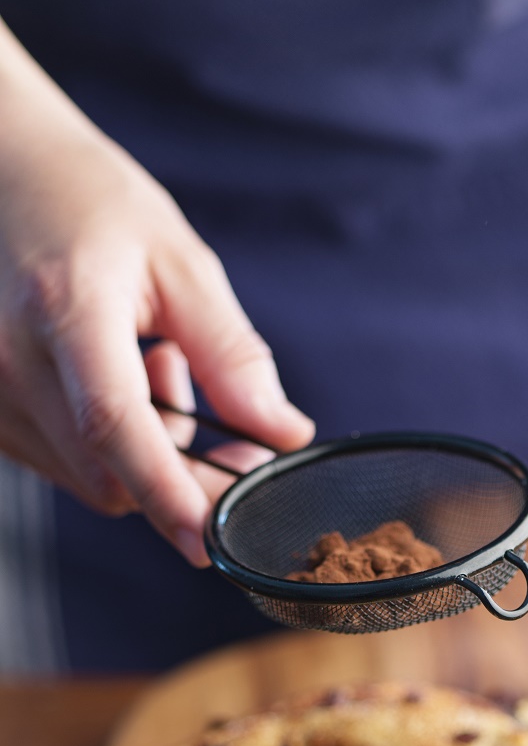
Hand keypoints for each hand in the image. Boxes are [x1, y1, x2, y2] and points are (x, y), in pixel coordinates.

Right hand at [0, 21, 313, 563]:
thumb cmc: (89, 202)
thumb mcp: (179, 261)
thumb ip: (232, 354)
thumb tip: (282, 433)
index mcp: (65, 312)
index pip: (114, 427)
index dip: (166, 493)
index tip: (209, 542)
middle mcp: (10, 361)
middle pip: (108, 474)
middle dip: (183, 477)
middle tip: (231, 431)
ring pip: (88, 479)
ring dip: (146, 456)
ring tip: (159, 368)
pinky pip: (63, 464)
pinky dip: (109, 449)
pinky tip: (121, 381)